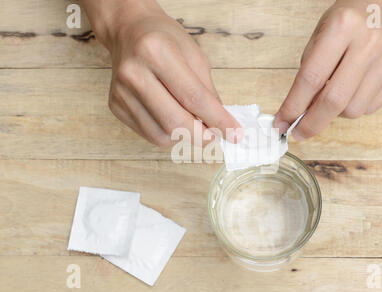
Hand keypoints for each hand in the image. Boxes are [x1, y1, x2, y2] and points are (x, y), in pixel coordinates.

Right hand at [81, 0, 241, 146]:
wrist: (128, 32)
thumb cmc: (164, 40)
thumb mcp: (195, 55)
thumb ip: (207, 91)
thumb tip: (220, 125)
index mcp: (156, 52)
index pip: (194, 98)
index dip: (218, 120)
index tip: (235, 134)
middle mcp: (134, 73)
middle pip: (174, 122)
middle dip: (201, 136)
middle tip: (216, 137)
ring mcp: (121, 93)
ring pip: (161, 135)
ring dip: (184, 137)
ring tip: (194, 125)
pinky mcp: (115, 107)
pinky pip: (149, 134)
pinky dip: (168, 134)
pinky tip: (174, 119)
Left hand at [274, 0, 381, 140]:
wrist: (380, 6)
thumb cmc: (343, 24)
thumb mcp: (318, 39)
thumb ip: (309, 75)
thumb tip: (298, 116)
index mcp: (342, 27)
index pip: (311, 78)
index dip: (293, 107)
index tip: (281, 124)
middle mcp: (369, 42)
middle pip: (334, 100)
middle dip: (312, 124)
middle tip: (299, 133)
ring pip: (353, 110)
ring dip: (336, 112)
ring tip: (334, 93)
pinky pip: (370, 108)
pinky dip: (355, 106)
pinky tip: (354, 87)